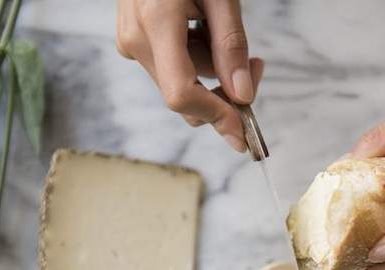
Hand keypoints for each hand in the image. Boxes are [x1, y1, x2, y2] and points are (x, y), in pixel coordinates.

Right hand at [117, 0, 262, 151]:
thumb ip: (232, 46)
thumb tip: (242, 97)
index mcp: (156, 23)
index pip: (182, 94)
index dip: (215, 116)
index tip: (243, 131)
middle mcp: (136, 39)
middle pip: (185, 95)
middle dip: (224, 92)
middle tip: (255, 67)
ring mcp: (129, 42)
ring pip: (181, 83)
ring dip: (212, 72)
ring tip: (228, 35)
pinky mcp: (132, 42)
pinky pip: (172, 68)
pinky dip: (196, 60)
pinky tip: (203, 33)